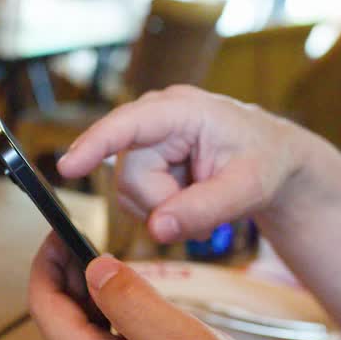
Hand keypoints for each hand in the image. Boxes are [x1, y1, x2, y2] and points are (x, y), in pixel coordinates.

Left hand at [27, 235, 294, 339]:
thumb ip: (134, 302)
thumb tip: (95, 267)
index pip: (45, 305)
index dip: (46, 262)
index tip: (59, 229)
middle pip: (58, 318)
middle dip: (66, 274)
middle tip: (86, 235)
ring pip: (79, 334)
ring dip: (87, 295)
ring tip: (109, 261)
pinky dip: (105, 319)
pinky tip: (130, 304)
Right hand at [56, 86, 315, 242]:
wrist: (273, 159)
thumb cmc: (266, 162)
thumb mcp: (248, 188)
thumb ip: (204, 208)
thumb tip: (158, 230)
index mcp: (183, 109)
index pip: (127, 125)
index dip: (95, 145)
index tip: (68, 167)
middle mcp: (156, 117)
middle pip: (130, 177)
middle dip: (164, 205)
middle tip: (205, 217)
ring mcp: (146, 138)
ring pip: (128, 192)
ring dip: (163, 210)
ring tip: (202, 206)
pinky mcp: (142, 158)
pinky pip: (133, 198)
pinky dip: (160, 210)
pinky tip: (187, 200)